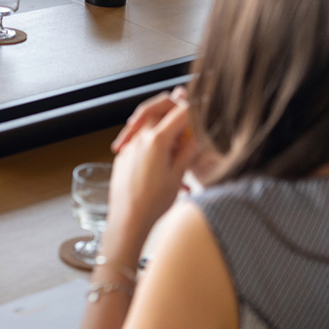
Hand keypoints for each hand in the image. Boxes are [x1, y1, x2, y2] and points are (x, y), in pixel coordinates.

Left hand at [106, 92, 201, 248]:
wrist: (128, 220)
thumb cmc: (153, 202)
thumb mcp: (179, 174)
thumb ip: (189, 148)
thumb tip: (200, 131)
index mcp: (156, 140)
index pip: (180, 111)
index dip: (195, 108)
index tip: (205, 110)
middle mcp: (139, 138)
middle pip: (159, 109)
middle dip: (176, 109)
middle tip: (190, 117)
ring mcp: (128, 146)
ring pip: (148, 124)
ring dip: (164, 126)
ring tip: (179, 144)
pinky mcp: (123, 156)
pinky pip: (140, 140)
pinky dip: (153, 142)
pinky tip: (164, 161)